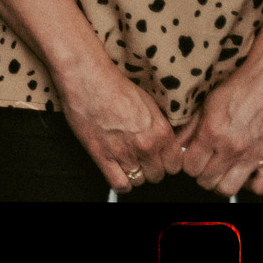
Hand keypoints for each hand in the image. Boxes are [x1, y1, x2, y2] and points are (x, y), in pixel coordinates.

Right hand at [59, 62, 182, 192]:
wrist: (87, 78)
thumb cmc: (114, 85)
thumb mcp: (149, 104)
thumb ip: (160, 127)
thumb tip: (165, 142)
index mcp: (161, 132)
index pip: (175, 165)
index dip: (165, 162)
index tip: (158, 158)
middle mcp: (147, 146)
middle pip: (158, 175)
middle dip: (149, 167)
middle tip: (139, 156)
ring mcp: (125, 153)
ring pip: (140, 181)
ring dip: (134, 173)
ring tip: (125, 160)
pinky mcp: (103, 156)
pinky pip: (120, 184)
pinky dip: (121, 183)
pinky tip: (117, 172)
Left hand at [171, 64, 262, 197]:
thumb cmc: (241, 89)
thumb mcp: (207, 103)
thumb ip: (190, 127)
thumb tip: (177, 144)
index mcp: (213, 132)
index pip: (190, 166)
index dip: (188, 165)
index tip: (191, 160)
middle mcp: (232, 147)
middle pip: (207, 180)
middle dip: (202, 174)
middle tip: (205, 165)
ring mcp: (253, 156)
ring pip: (228, 188)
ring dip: (222, 182)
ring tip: (222, 171)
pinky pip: (261, 187)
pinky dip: (252, 185)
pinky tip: (246, 174)